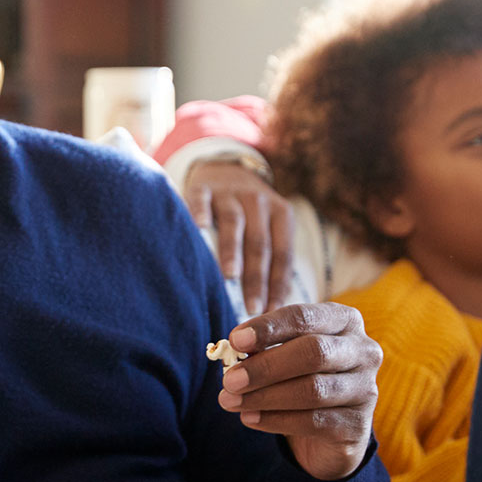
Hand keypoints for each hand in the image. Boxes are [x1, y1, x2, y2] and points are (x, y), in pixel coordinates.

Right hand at [182, 161, 296, 313]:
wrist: (224, 168)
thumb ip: (271, 260)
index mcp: (281, 213)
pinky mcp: (202, 187)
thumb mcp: (267, 228)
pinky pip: (201, 200)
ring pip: (234, 223)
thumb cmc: (248, 215)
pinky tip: (198, 229)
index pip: (282, 253)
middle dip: (256, 278)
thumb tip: (273, 310)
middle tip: (252, 307)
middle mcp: (258, 201)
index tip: (271, 312)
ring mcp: (229, 192)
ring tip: (231, 276)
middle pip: (260, 243)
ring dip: (233, 251)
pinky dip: (199, 213)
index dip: (278, 283)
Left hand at [218, 303, 379, 479]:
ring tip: (230, 401)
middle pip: (313, 353)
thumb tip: (235, 348)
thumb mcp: (284, 354)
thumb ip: (264, 347)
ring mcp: (366, 388)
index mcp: (344, 321)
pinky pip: (313, 421)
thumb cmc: (300, 376)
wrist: (329, 430)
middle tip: (229, 379)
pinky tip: (249, 418)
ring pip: (312, 390)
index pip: (304, 317)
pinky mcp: (358, 424)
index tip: (234, 340)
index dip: (268, 327)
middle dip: (265, 367)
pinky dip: (275, 420)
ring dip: (264, 396)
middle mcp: (363, 351)